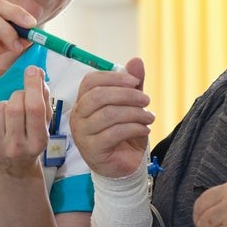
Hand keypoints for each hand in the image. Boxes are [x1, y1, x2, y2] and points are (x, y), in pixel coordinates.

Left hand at [0, 66, 51, 177]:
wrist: (11, 170)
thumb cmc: (30, 142)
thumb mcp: (44, 126)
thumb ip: (44, 100)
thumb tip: (38, 73)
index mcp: (37, 143)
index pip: (34, 109)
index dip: (33, 86)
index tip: (33, 70)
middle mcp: (16, 147)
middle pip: (15, 106)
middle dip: (19, 94)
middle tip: (22, 97)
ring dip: (5, 104)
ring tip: (9, 116)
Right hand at [70, 57, 152, 177]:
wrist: (124, 166)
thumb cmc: (125, 134)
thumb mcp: (131, 106)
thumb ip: (132, 85)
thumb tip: (136, 61)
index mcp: (83, 102)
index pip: (90, 81)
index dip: (114, 77)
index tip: (136, 82)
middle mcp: (78, 117)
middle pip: (98, 96)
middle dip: (127, 95)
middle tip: (147, 100)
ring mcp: (82, 134)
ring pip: (108, 114)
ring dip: (134, 113)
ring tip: (149, 117)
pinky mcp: (92, 150)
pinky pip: (114, 133)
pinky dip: (134, 128)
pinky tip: (145, 130)